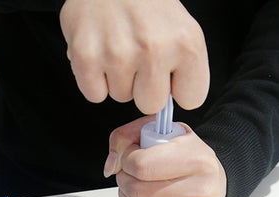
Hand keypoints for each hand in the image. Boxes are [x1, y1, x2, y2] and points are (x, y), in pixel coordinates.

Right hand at [59, 0, 208, 112]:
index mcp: (186, 43)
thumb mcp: (180, 28)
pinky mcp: (86, 58)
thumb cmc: (145, 3)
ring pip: (120, 97)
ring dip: (117, 79)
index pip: (191, 98)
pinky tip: (98, 54)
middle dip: (143, 88)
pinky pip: (94, 94)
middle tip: (137, 58)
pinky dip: (93, 80)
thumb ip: (183, 67)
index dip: (176, 88)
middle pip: (151, 105)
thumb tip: (168, 104)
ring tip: (116, 48)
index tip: (168, 73)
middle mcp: (154, 50)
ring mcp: (118, 55)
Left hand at [104, 117, 226, 196]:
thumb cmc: (186, 160)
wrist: (213, 184)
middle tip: (132, 176)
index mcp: (197, 161)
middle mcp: (200, 192)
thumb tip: (111, 166)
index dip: (126, 160)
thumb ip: (127, 137)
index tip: (131, 158)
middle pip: (135, 191)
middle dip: (124, 181)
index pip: (140, 165)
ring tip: (140, 191)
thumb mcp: (160, 134)